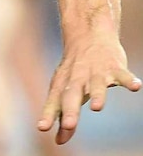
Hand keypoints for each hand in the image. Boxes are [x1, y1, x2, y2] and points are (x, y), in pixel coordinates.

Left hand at [38, 29, 140, 143]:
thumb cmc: (74, 69)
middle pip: (72, 95)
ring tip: (97, 107)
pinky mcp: (114, 66)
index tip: (42, 128)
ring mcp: (95, 71)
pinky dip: (129, 80)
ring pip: (96, 84)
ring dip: (97, 95)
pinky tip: (136, 86)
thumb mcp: (66, 90)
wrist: (88, 35)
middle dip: (70, 110)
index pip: (54, 101)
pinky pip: (122, 74)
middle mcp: (77, 78)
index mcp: (63, 84)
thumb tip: (58, 141)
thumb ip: (62, 115)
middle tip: (69, 125)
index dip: (49, 115)